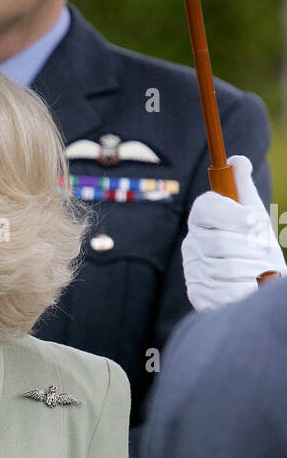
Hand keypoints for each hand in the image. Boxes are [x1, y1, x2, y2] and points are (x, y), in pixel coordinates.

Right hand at [182, 155, 284, 310]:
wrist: (255, 285)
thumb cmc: (256, 245)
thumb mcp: (254, 214)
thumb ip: (244, 188)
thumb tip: (238, 160)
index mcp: (202, 219)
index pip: (207, 207)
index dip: (234, 214)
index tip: (257, 222)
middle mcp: (191, 244)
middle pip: (221, 241)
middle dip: (253, 248)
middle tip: (266, 253)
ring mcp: (193, 271)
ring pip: (227, 268)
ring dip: (254, 270)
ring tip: (261, 270)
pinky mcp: (198, 296)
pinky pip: (227, 292)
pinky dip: (248, 290)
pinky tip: (253, 287)